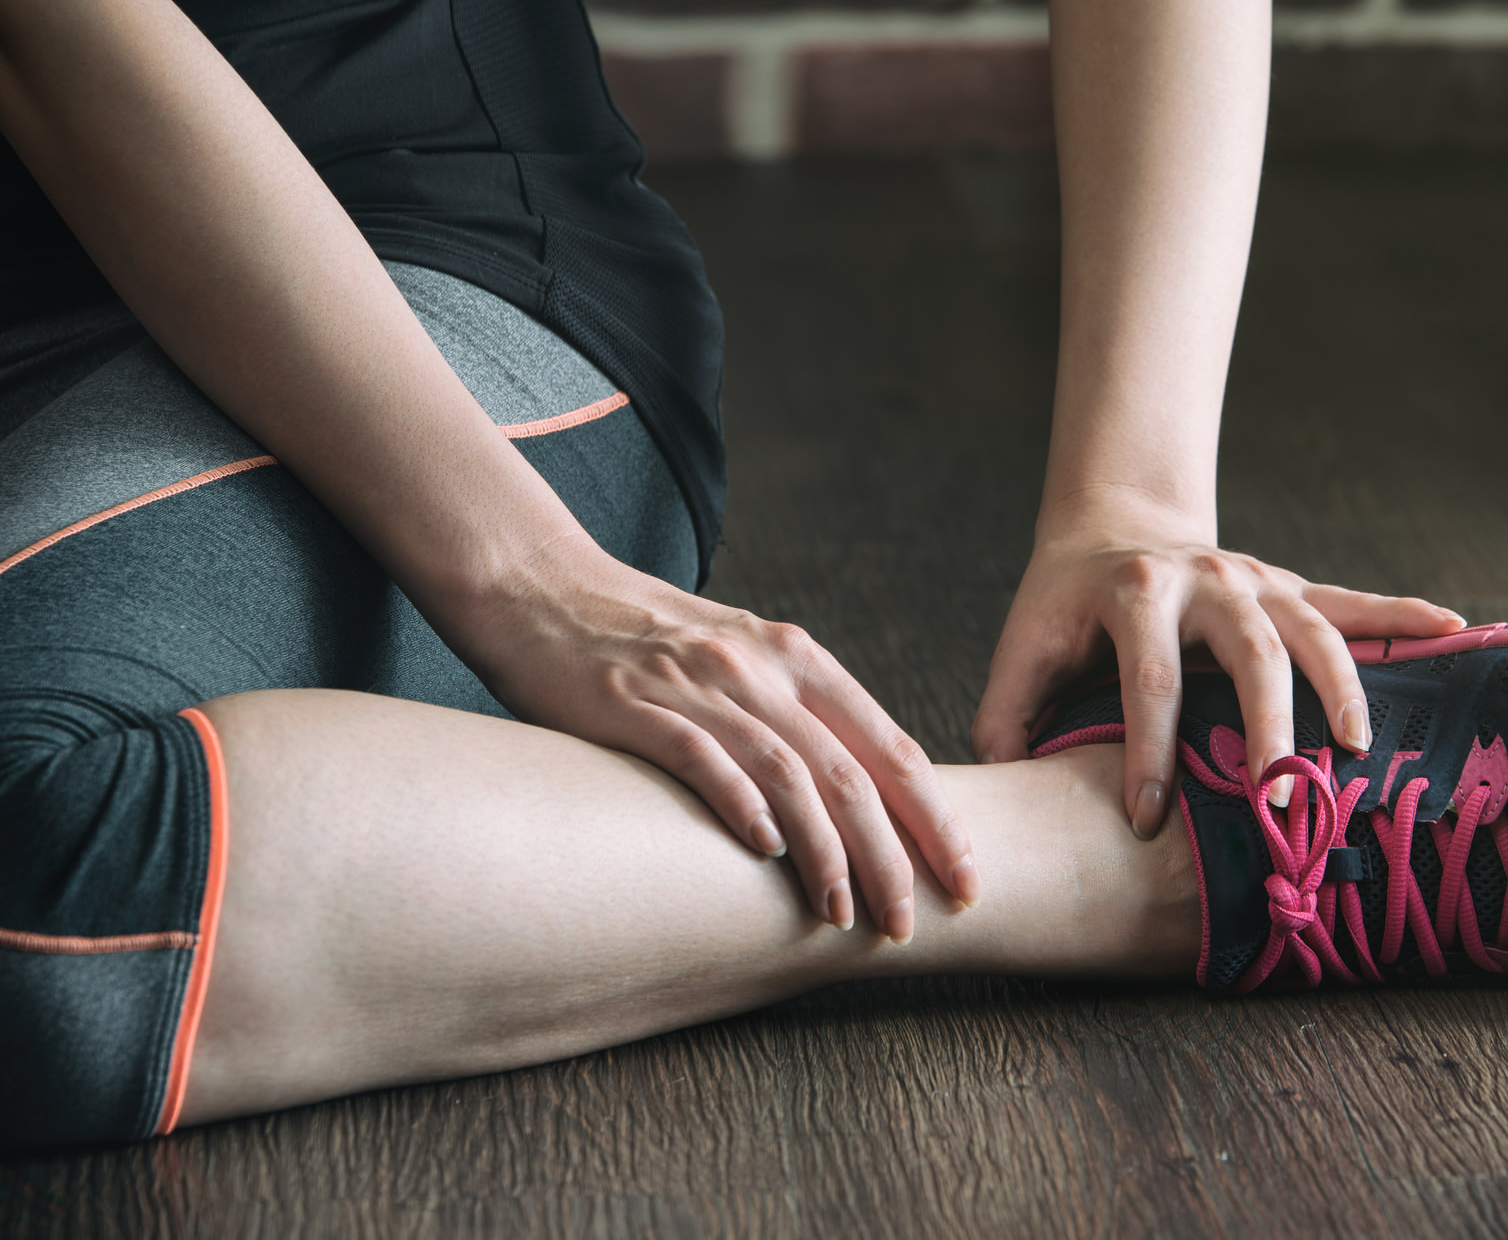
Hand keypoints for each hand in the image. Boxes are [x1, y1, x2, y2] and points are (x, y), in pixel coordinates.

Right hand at [453, 535, 977, 941]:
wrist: (541, 586)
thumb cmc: (646, 638)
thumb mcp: (738, 659)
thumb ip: (793, 713)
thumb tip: (856, 798)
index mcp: (798, 656)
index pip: (889, 745)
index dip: (936, 816)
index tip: (966, 877)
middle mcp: (762, 666)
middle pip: (850, 770)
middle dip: (891, 854)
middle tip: (911, 922)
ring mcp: (700, 683)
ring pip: (789, 774)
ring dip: (824, 853)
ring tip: (841, 915)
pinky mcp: (636, 703)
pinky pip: (703, 757)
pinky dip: (741, 805)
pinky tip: (766, 852)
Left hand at [972, 491, 1463, 837]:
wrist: (1110, 528)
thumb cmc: (1063, 608)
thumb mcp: (1023, 649)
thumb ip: (1007, 718)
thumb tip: (1006, 790)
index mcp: (1134, 592)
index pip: (1146, 677)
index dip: (1149, 750)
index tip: (1150, 818)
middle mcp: (1205, 578)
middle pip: (1249, 648)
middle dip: (1267, 720)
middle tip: (1279, 792)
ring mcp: (1256, 578)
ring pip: (1312, 627)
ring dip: (1343, 685)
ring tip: (1361, 748)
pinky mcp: (1289, 587)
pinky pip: (1354, 602)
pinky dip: (1404, 616)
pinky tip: (1456, 630)